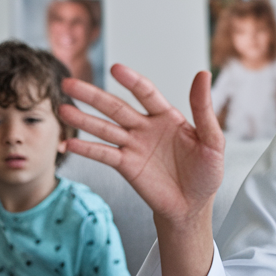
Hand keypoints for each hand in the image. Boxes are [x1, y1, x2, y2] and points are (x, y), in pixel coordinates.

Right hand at [60, 66, 224, 228]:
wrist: (193, 206)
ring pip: (104, 128)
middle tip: (69, 84)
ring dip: (83, 120)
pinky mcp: (125, 166)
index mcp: (167, 117)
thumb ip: (203, 110)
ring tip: (62, 109)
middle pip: (116, 107)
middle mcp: (146, 128)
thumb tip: (203, 74)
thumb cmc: (206, 174)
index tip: (116, 69)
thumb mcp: (212, 142)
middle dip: (93, 96)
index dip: (131, 81)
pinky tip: (69, 144)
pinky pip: (103, 154)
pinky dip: (86, 149)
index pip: (145, 93)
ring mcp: (133, 146)